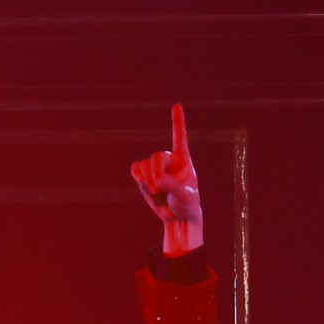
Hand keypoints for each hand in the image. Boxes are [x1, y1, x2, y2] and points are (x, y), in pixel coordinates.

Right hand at [129, 105, 201, 253]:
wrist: (178, 217)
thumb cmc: (187, 204)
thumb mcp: (186, 196)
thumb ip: (174, 186)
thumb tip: (158, 180)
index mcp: (184, 160)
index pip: (180, 138)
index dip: (177, 122)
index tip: (177, 106)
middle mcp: (169, 161)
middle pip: (156, 156)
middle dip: (155, 171)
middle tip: (159, 186)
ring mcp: (156, 168)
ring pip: (144, 165)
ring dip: (147, 179)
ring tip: (155, 190)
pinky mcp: (145, 176)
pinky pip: (135, 169)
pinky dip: (137, 176)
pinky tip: (143, 183)